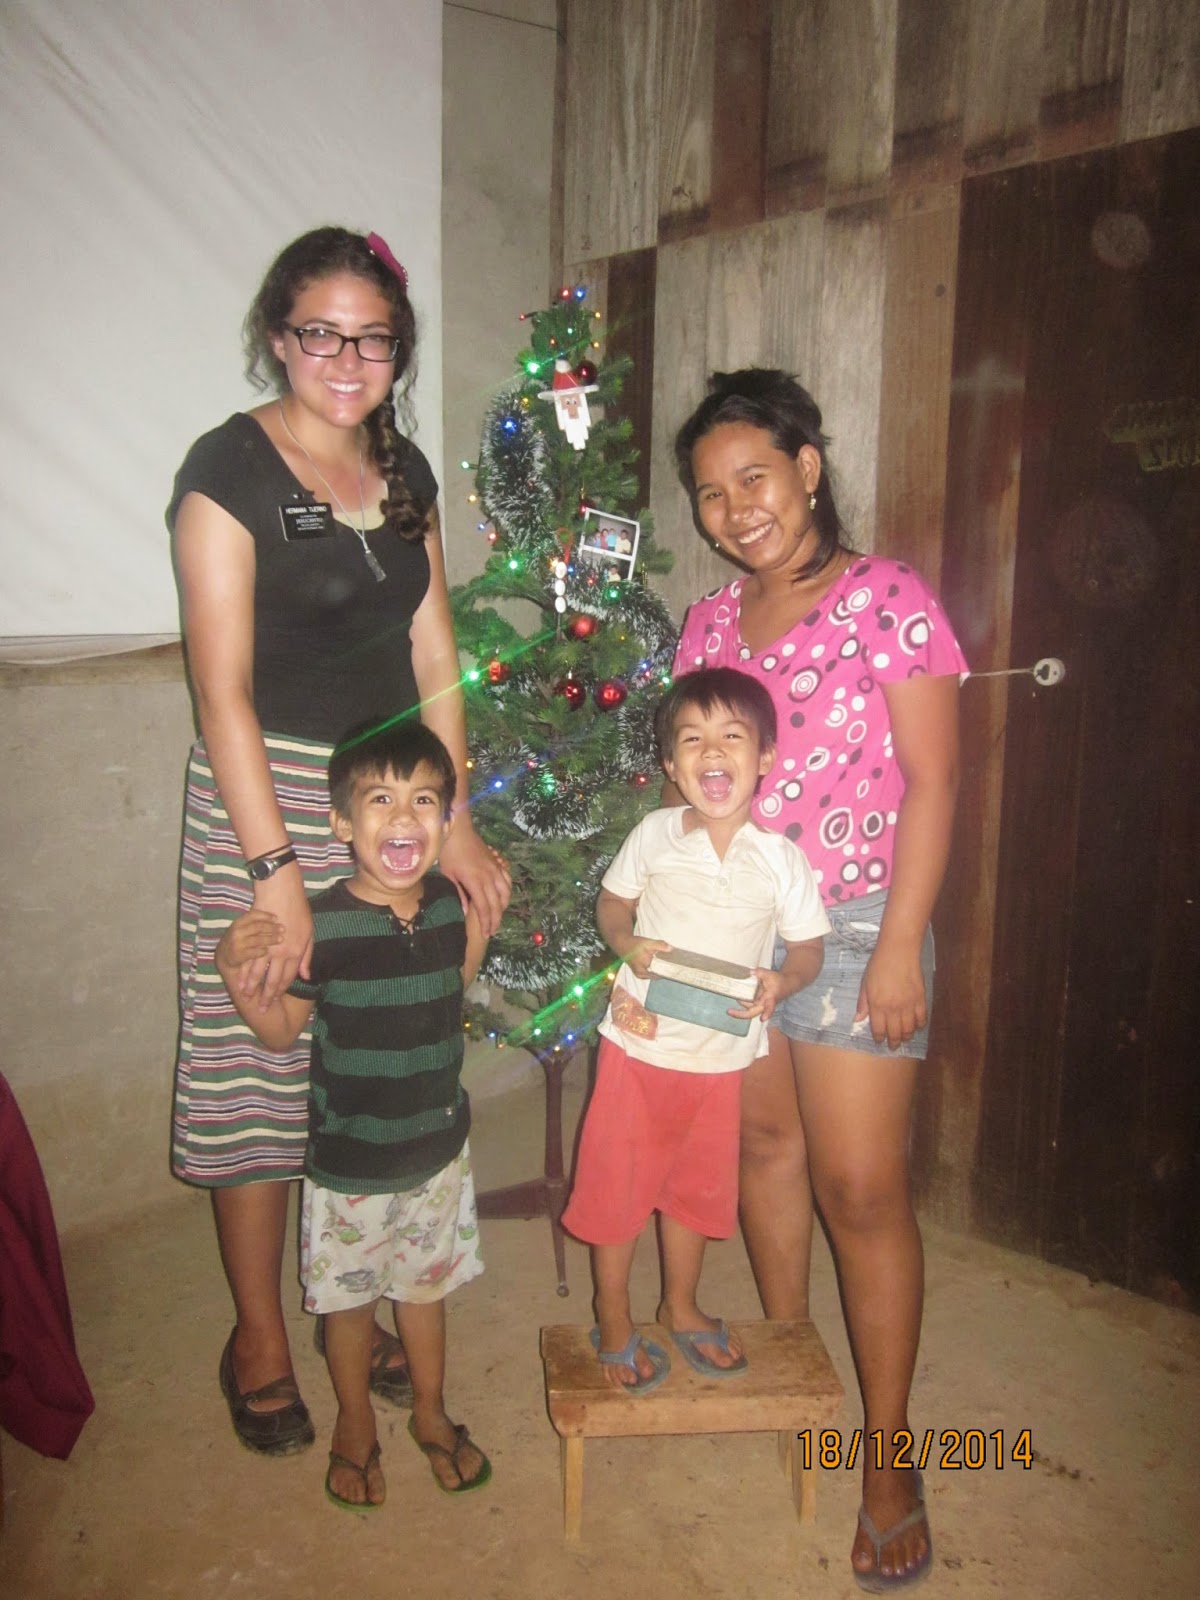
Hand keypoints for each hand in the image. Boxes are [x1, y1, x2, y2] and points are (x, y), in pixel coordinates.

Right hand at [215, 910, 283, 987]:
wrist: (223, 958)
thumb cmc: (238, 941)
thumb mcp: (242, 929)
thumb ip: (253, 924)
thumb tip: (275, 918)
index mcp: (237, 923)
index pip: (253, 915)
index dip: (266, 915)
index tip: (276, 918)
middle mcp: (236, 932)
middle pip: (258, 927)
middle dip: (272, 927)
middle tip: (282, 929)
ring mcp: (237, 944)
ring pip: (258, 940)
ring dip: (271, 939)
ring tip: (281, 939)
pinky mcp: (239, 955)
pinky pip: (255, 952)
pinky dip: (263, 951)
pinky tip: (268, 950)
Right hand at [245, 865, 313, 1006]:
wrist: (282, 891)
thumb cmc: (298, 910)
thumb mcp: (309, 933)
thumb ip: (307, 957)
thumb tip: (306, 977)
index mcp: (295, 951)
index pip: (287, 978)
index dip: (280, 991)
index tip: (276, 1001)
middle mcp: (281, 953)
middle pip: (272, 980)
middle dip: (266, 996)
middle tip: (262, 1010)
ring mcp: (266, 946)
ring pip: (257, 972)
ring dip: (251, 987)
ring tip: (246, 998)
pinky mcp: (255, 937)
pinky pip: (247, 959)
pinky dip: (243, 972)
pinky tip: (239, 980)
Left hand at [439, 820, 511, 937]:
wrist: (459, 830)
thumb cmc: (450, 852)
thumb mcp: (449, 875)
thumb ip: (459, 894)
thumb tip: (465, 912)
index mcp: (475, 882)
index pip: (484, 908)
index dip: (486, 923)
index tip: (486, 934)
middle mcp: (489, 877)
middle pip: (497, 904)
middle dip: (496, 920)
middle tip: (492, 931)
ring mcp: (495, 869)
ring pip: (506, 893)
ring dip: (503, 907)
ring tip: (498, 916)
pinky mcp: (497, 863)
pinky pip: (508, 879)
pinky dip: (508, 890)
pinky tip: (504, 896)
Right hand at [620, 937, 671, 981]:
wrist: (622, 945)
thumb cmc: (635, 944)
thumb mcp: (648, 942)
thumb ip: (660, 945)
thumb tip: (671, 949)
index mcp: (645, 965)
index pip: (661, 972)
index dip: (669, 969)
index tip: (676, 967)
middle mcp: (642, 974)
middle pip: (658, 975)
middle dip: (665, 970)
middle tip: (673, 965)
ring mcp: (640, 975)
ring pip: (655, 976)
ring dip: (660, 971)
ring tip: (667, 965)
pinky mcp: (639, 975)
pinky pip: (651, 975)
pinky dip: (655, 971)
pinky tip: (659, 966)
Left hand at [731, 968, 785, 1023]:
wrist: (785, 984)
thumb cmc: (778, 981)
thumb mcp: (770, 975)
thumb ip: (760, 973)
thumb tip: (750, 972)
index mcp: (771, 999)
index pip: (769, 1008)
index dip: (767, 1013)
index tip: (763, 1019)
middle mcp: (764, 1005)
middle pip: (752, 1013)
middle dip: (740, 1014)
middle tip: (729, 1011)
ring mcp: (759, 1004)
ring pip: (747, 1007)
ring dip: (739, 1003)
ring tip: (731, 995)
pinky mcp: (755, 1002)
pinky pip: (746, 1002)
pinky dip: (741, 999)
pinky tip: (735, 993)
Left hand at [855, 939, 926, 1050]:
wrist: (899, 952)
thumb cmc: (878, 965)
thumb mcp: (865, 983)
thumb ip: (863, 1003)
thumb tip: (857, 1020)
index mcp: (877, 1005)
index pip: (879, 1029)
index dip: (880, 1038)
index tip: (880, 1041)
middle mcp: (893, 1009)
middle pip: (895, 1033)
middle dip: (893, 1042)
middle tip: (893, 1046)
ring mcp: (908, 1005)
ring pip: (909, 1029)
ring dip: (906, 1036)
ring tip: (904, 1038)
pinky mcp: (921, 999)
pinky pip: (922, 1019)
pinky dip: (919, 1025)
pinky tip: (916, 1026)